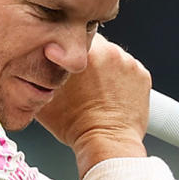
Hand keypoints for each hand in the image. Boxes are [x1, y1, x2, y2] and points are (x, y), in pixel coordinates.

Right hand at [36, 34, 149, 175]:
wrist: (106, 143)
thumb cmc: (75, 125)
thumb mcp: (45, 96)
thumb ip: (41, 72)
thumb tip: (35, 61)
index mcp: (83, 52)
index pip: (73, 36)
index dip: (69, 49)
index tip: (67, 60)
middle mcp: (108, 51)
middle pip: (95, 45)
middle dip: (89, 58)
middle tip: (83, 81)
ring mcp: (128, 62)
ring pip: (113, 57)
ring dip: (107, 68)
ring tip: (99, 91)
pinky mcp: (143, 74)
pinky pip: (129, 71)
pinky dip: (123, 80)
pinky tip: (113, 95)